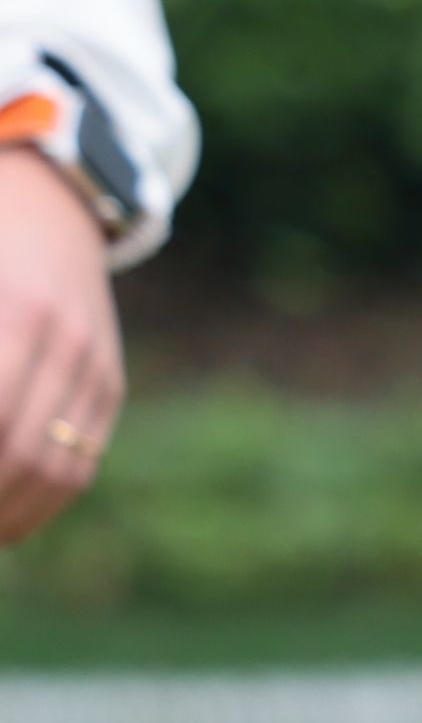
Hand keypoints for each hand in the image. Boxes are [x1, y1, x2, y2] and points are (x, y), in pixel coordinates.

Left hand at [0, 147, 122, 546]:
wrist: (51, 200)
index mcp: (18, 312)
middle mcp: (66, 341)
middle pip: (22, 453)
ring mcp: (95, 363)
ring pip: (58, 469)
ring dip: (8, 514)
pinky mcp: (110, 382)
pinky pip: (84, 462)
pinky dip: (41, 502)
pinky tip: (4, 521)